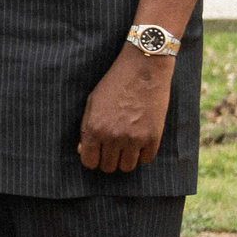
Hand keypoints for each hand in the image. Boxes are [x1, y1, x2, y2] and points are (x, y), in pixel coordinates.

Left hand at [78, 44, 173, 172]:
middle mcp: (113, 137)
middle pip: (108, 167)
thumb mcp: (92, 103)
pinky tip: (141, 140)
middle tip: (113, 147)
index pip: (89, 162)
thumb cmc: (115, 84)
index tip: (98, 152)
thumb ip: (85, 128)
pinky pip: (146, 159)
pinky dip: (143, 153)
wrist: (144, 69)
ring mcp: (134, 139)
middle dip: (109, 159)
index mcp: (94, 129)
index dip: (93, 159)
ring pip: (127, 167)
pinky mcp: (153, 137)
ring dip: (126, 159)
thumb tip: (82, 150)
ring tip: (127, 144)